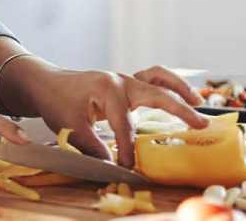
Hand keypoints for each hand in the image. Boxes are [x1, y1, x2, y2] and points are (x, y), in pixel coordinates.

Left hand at [1, 61, 207, 167]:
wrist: (46, 83)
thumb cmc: (56, 102)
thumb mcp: (69, 127)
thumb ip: (92, 146)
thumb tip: (112, 165)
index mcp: (107, 89)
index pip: (124, 125)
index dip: (128, 149)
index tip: (128, 167)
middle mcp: (120, 80)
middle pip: (156, 94)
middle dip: (180, 110)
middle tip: (200, 125)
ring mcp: (125, 79)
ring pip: (158, 78)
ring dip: (180, 89)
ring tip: (199, 103)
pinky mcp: (126, 83)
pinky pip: (152, 78)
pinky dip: (168, 85)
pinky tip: (182, 96)